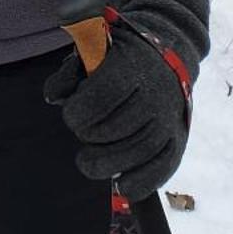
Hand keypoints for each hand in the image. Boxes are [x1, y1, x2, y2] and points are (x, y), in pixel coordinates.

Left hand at [44, 0, 209, 196]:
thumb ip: (69, 72)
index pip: (102, 96)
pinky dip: (141, 182)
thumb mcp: (92, 48)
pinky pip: (163, 167)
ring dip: (108, 164)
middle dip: (90, 136)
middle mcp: (155, 91)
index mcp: (132, 63)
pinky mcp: (178, 138)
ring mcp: (169, 117)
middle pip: (116, 128)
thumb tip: (53, 97)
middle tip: (83, 133)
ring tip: (90, 162)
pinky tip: (122, 185)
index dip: (78, 112)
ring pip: (139, 151)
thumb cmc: (119, 54)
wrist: (168, 50)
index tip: (71, 114)